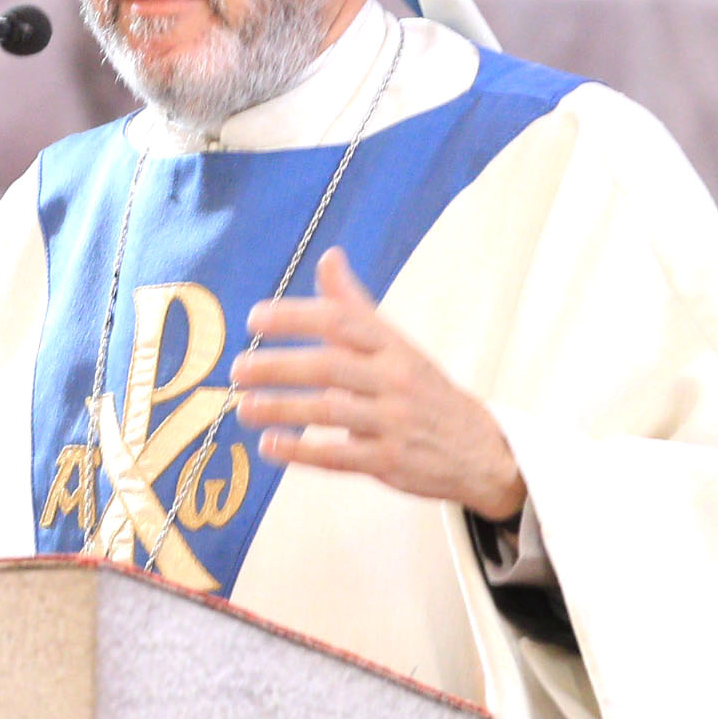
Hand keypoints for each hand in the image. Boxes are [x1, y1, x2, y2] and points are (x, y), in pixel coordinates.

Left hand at [230, 247, 525, 522]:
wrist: (479, 448)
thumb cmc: (423, 389)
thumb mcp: (395, 343)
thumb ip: (354, 305)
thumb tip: (329, 257)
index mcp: (392, 345)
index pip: (341, 321)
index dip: (296, 316)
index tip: (255, 318)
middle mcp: (394, 379)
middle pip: (331, 366)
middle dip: (280, 366)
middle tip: (238, 368)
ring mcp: (393, 421)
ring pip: (331, 411)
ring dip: (282, 409)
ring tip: (243, 407)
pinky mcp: (389, 461)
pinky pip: (340, 456)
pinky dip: (302, 451)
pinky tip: (270, 446)